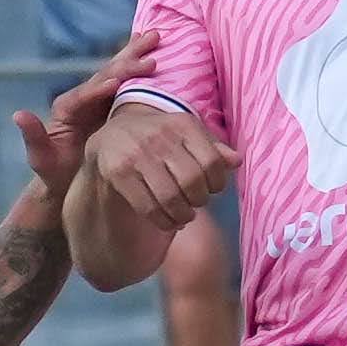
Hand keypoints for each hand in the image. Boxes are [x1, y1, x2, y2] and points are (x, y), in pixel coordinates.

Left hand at [12, 31, 156, 199]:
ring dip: (135, 55)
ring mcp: (99, 100)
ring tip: (154, 36)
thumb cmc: (54, 174)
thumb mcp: (41, 158)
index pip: (83, 94)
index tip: (116, 83)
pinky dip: (140, 68)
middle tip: (147, 46)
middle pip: (105, 75)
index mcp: (66, 108)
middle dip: (125, 61)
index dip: (98, 88)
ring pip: (118, 73)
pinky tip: (154, 52)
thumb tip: (18, 114)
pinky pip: (128, 85)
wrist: (68, 183)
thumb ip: (33, 137)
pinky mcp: (113, 106)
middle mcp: (83, 98)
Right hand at [84, 97, 235, 234]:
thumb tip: (236, 161)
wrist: (110, 136)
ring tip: (184, 216)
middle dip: (199, 200)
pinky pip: (148, 207)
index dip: (218, 184)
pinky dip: (164, 221)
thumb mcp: (186, 135)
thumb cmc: (159, 138)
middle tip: (195, 203)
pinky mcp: (118, 173)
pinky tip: (167, 221)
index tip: (212, 189)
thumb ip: (212, 148)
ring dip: (182, 215)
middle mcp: (159, 135)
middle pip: (192, 181)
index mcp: (181, 123)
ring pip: (171, 198)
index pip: (213, 162)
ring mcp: (136, 154)